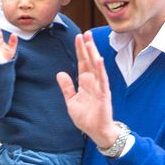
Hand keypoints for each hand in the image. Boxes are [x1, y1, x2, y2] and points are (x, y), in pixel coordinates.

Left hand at [56, 32, 119, 148]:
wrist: (97, 131)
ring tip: (90, 42)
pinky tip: (98, 60)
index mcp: (85, 83)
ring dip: (93, 54)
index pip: (82, 63)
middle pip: (89, 61)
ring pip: (96, 67)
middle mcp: (93, 82)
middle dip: (87, 47)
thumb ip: (67, 87)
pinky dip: (100, 70)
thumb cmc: (87, 118)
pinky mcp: (104, 95)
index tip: (78, 37)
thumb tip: (60, 73)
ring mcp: (99, 87)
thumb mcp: (71, 101)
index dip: (80, 50)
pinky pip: (102, 80)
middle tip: (86, 33)